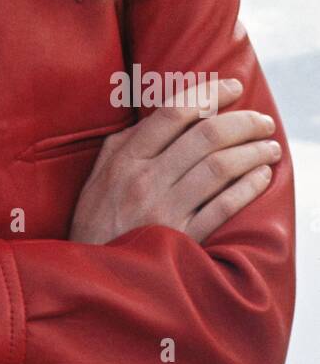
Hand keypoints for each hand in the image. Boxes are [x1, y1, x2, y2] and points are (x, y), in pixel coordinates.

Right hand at [68, 78, 280, 245]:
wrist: (93, 276)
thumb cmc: (97, 222)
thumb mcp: (100, 174)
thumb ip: (126, 143)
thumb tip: (163, 115)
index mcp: (125, 158)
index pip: (173, 113)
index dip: (209, 94)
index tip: (233, 87)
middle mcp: (145, 180)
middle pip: (205, 137)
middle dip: (242, 122)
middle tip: (262, 120)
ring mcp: (164, 210)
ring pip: (220, 168)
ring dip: (253, 152)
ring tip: (270, 146)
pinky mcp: (181, 240)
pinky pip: (223, 207)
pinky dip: (248, 188)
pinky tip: (262, 177)